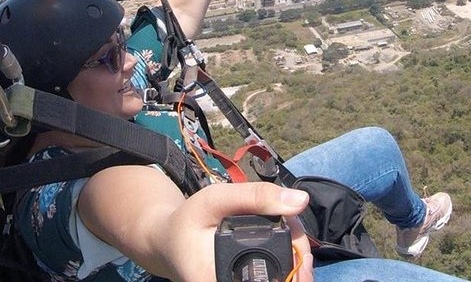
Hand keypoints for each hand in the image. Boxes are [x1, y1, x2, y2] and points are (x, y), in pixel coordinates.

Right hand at [160, 182, 312, 281]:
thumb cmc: (187, 221)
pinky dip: (287, 257)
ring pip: (284, 278)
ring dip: (296, 255)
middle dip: (298, 256)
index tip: (303, 256)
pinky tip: (286, 241)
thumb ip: (255, 197)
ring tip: (289, 229)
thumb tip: (301, 200)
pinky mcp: (243, 279)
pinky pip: (276, 275)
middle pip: (284, 280)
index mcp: (218, 280)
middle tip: (296, 230)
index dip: (294, 273)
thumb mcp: (215, 200)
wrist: (167, 240)